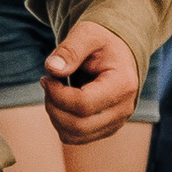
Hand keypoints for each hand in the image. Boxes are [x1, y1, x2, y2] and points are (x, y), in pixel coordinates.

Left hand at [42, 21, 139, 145]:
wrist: (118, 53)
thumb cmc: (102, 42)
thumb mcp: (87, 34)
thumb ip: (70, 50)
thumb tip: (52, 69)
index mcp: (122, 84)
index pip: (83, 104)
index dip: (57, 94)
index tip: (47, 77)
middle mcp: (123, 109)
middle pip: (78, 125)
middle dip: (53, 105)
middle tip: (48, 83)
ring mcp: (116, 123)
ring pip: (73, 136)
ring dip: (54, 115)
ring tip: (55, 91)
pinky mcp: (105, 129)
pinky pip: (74, 138)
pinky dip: (60, 122)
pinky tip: (62, 101)